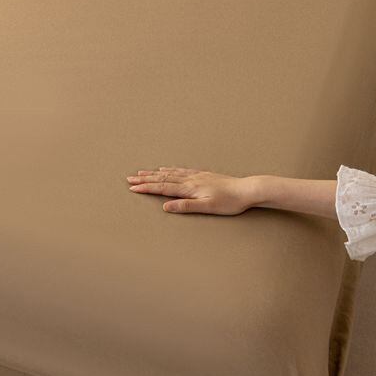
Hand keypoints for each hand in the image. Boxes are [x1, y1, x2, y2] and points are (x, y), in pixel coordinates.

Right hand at [126, 167, 253, 213]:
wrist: (245, 189)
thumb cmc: (228, 202)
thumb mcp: (207, 207)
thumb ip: (186, 206)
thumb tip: (165, 206)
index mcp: (189, 187)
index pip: (163, 187)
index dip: (147, 188)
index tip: (132, 188)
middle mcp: (190, 179)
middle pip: (163, 178)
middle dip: (145, 179)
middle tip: (130, 179)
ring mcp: (196, 176)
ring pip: (170, 173)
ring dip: (154, 173)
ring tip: (142, 172)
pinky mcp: (202, 175)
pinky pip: (180, 171)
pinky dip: (169, 170)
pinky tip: (166, 169)